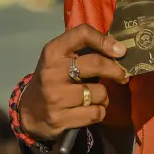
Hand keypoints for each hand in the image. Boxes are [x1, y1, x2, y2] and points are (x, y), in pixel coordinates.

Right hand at [19, 24, 128, 145]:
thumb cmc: (54, 80)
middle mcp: (52, 72)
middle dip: (115, 70)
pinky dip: (99, 112)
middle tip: (122, 75)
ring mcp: (55, 96)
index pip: (82, 34)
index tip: (120, 50)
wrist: (30, 112)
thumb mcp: (61, 59)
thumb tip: (120, 49)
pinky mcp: (60, 118)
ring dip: (104, 97)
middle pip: (96, 64)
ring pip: (99, 92)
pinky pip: (96, 113)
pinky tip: (91, 110)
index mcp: (53, 52)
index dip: (105, 40)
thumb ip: (85, 51)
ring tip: (96, 97)